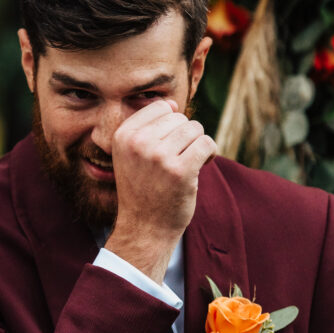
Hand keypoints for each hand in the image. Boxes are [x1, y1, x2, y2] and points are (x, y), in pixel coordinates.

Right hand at [105, 99, 215, 283]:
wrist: (145, 228)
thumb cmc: (143, 189)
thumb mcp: (132, 154)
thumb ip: (147, 128)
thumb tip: (171, 104)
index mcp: (123, 135)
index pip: (160, 107)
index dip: (170, 124)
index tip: (167, 145)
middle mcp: (138, 143)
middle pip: (180, 118)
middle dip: (185, 136)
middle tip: (179, 159)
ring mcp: (159, 156)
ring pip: (195, 129)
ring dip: (198, 145)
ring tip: (189, 162)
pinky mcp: (181, 170)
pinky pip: (207, 143)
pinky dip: (210, 153)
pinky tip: (202, 165)